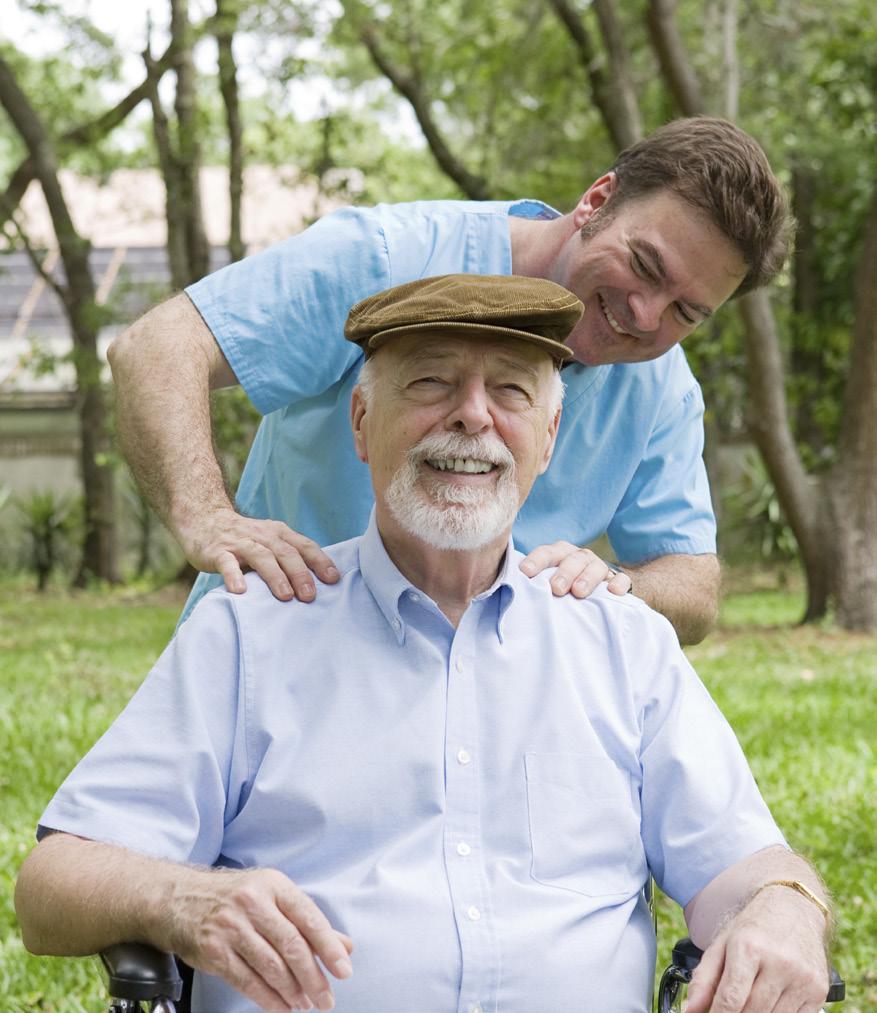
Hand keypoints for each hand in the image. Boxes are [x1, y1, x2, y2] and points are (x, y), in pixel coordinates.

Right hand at [167, 867, 353, 1011]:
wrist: (178, 898)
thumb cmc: (234, 897)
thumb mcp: (272, 896)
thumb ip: (308, 921)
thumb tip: (344, 946)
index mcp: (273, 884)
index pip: (308, 917)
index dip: (329, 947)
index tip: (344, 970)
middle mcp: (253, 902)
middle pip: (291, 946)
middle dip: (313, 977)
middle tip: (326, 998)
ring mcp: (231, 926)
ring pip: (270, 966)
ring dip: (292, 991)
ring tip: (305, 1003)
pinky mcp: (213, 950)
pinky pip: (247, 980)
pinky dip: (268, 998)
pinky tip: (282, 1007)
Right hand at [180, 508, 339, 601]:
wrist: (203, 519)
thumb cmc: (244, 539)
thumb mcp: (269, 542)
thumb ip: (288, 557)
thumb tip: (315, 585)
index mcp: (279, 533)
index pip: (304, 546)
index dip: (320, 561)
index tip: (333, 579)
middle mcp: (263, 535)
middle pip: (286, 553)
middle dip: (300, 574)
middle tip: (311, 596)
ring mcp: (240, 542)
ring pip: (261, 557)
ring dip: (275, 576)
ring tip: (285, 596)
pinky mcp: (217, 551)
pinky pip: (227, 564)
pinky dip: (234, 576)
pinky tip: (241, 591)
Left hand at [519, 541, 631, 597]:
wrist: (599, 591)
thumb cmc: (564, 587)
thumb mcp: (548, 583)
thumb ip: (531, 585)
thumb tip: (504, 595)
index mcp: (559, 554)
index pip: (547, 552)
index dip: (536, 561)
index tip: (525, 573)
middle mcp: (579, 557)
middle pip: (572, 559)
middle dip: (564, 572)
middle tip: (556, 589)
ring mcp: (600, 567)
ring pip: (595, 566)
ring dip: (587, 578)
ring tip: (579, 592)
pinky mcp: (618, 580)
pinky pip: (622, 579)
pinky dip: (618, 584)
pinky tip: (613, 592)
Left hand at [683, 888, 828, 1012]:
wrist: (794, 908)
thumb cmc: (754, 928)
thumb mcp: (722, 945)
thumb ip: (704, 980)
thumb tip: (690, 1011)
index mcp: (748, 947)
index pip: (731, 999)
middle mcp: (779, 962)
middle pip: (752, 1012)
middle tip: (731, 1006)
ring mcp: (802, 978)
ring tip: (751, 997)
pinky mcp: (819, 990)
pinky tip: (772, 1001)